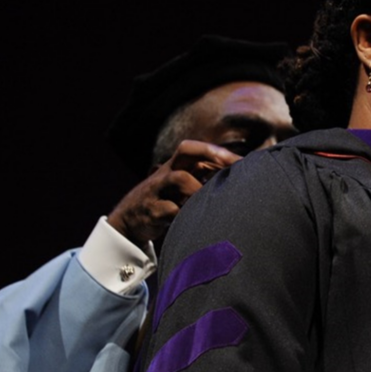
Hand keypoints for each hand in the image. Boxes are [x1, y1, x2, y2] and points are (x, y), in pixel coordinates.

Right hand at [107, 140, 241, 250]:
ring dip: (200, 186)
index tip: (243, 161)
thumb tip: (235, 176)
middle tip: (233, 166)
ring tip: (215, 199)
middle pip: (186, 150)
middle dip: (211, 154)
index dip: (218, 151)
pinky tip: (199, 221)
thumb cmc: (163, 202)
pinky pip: (170, 209)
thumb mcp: (179, 188)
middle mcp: (166, 173)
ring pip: (179, 178)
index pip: (196, 149)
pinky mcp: (152, 212)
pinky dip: (186, 213)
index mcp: (174, 167)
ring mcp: (157, 191)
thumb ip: (201, 179)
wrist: (127, 222)